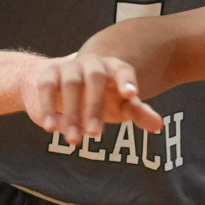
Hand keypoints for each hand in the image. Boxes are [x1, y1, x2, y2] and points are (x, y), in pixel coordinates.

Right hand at [21, 50, 160, 145]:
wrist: (61, 82)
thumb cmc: (99, 96)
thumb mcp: (120, 105)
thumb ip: (137, 112)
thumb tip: (158, 125)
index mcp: (113, 68)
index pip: (123, 70)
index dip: (126, 81)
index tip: (131, 95)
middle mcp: (91, 63)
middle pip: (95, 78)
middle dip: (95, 106)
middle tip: (95, 135)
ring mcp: (68, 67)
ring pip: (70, 85)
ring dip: (72, 113)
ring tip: (74, 140)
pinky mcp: (48, 74)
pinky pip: (47, 88)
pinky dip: (48, 108)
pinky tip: (51, 128)